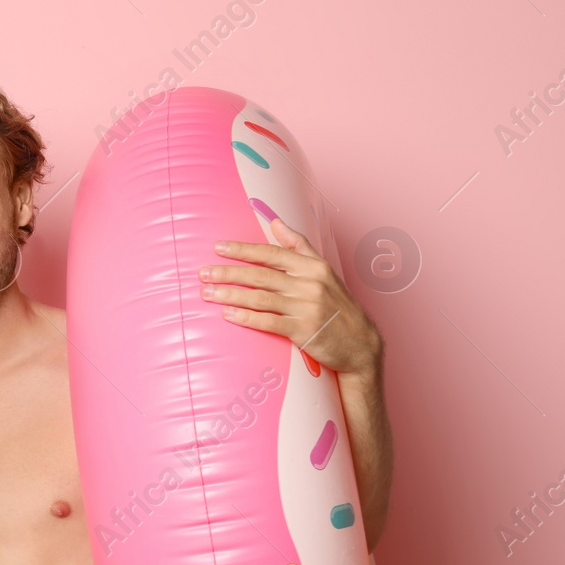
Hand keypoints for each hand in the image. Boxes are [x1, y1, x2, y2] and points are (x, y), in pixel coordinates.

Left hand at [200, 217, 382, 378]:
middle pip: (260, 275)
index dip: (243, 249)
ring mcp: (307, 308)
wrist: (361, 343)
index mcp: (312, 266)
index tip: (218, 247)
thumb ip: (298, 245)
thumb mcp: (323, 270)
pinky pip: (268, 322)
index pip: (271, 253)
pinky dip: (246, 317)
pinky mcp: (304, 331)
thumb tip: (275, 221)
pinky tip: (227, 313)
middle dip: (228, 273)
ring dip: (230, 295)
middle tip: (203, 273)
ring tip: (207, 293)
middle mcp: (310, 284)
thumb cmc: (337, 304)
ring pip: (260, 298)